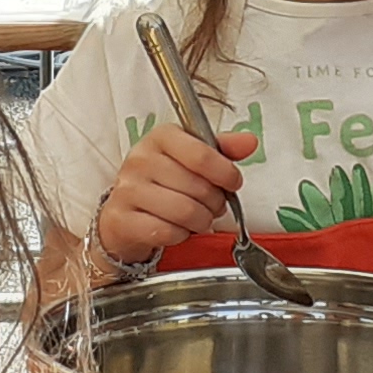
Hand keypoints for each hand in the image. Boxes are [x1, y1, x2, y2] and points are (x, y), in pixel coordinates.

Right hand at [97, 124, 256, 266]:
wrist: (125, 211)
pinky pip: (168, 232)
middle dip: (215, 202)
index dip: (225, 173)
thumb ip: (222, 149)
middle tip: (213, 204)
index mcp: (161, 137)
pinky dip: (181, 235)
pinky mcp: (123, 219)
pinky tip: (178, 228)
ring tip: (199, 217)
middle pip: (198, 187)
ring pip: (185, 212)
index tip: (233, 182)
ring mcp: (128, 190)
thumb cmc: (163, 181)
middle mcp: (140, 160)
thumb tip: (249, 142)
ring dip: (201, 220)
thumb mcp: (192, 157)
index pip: (201, 155)